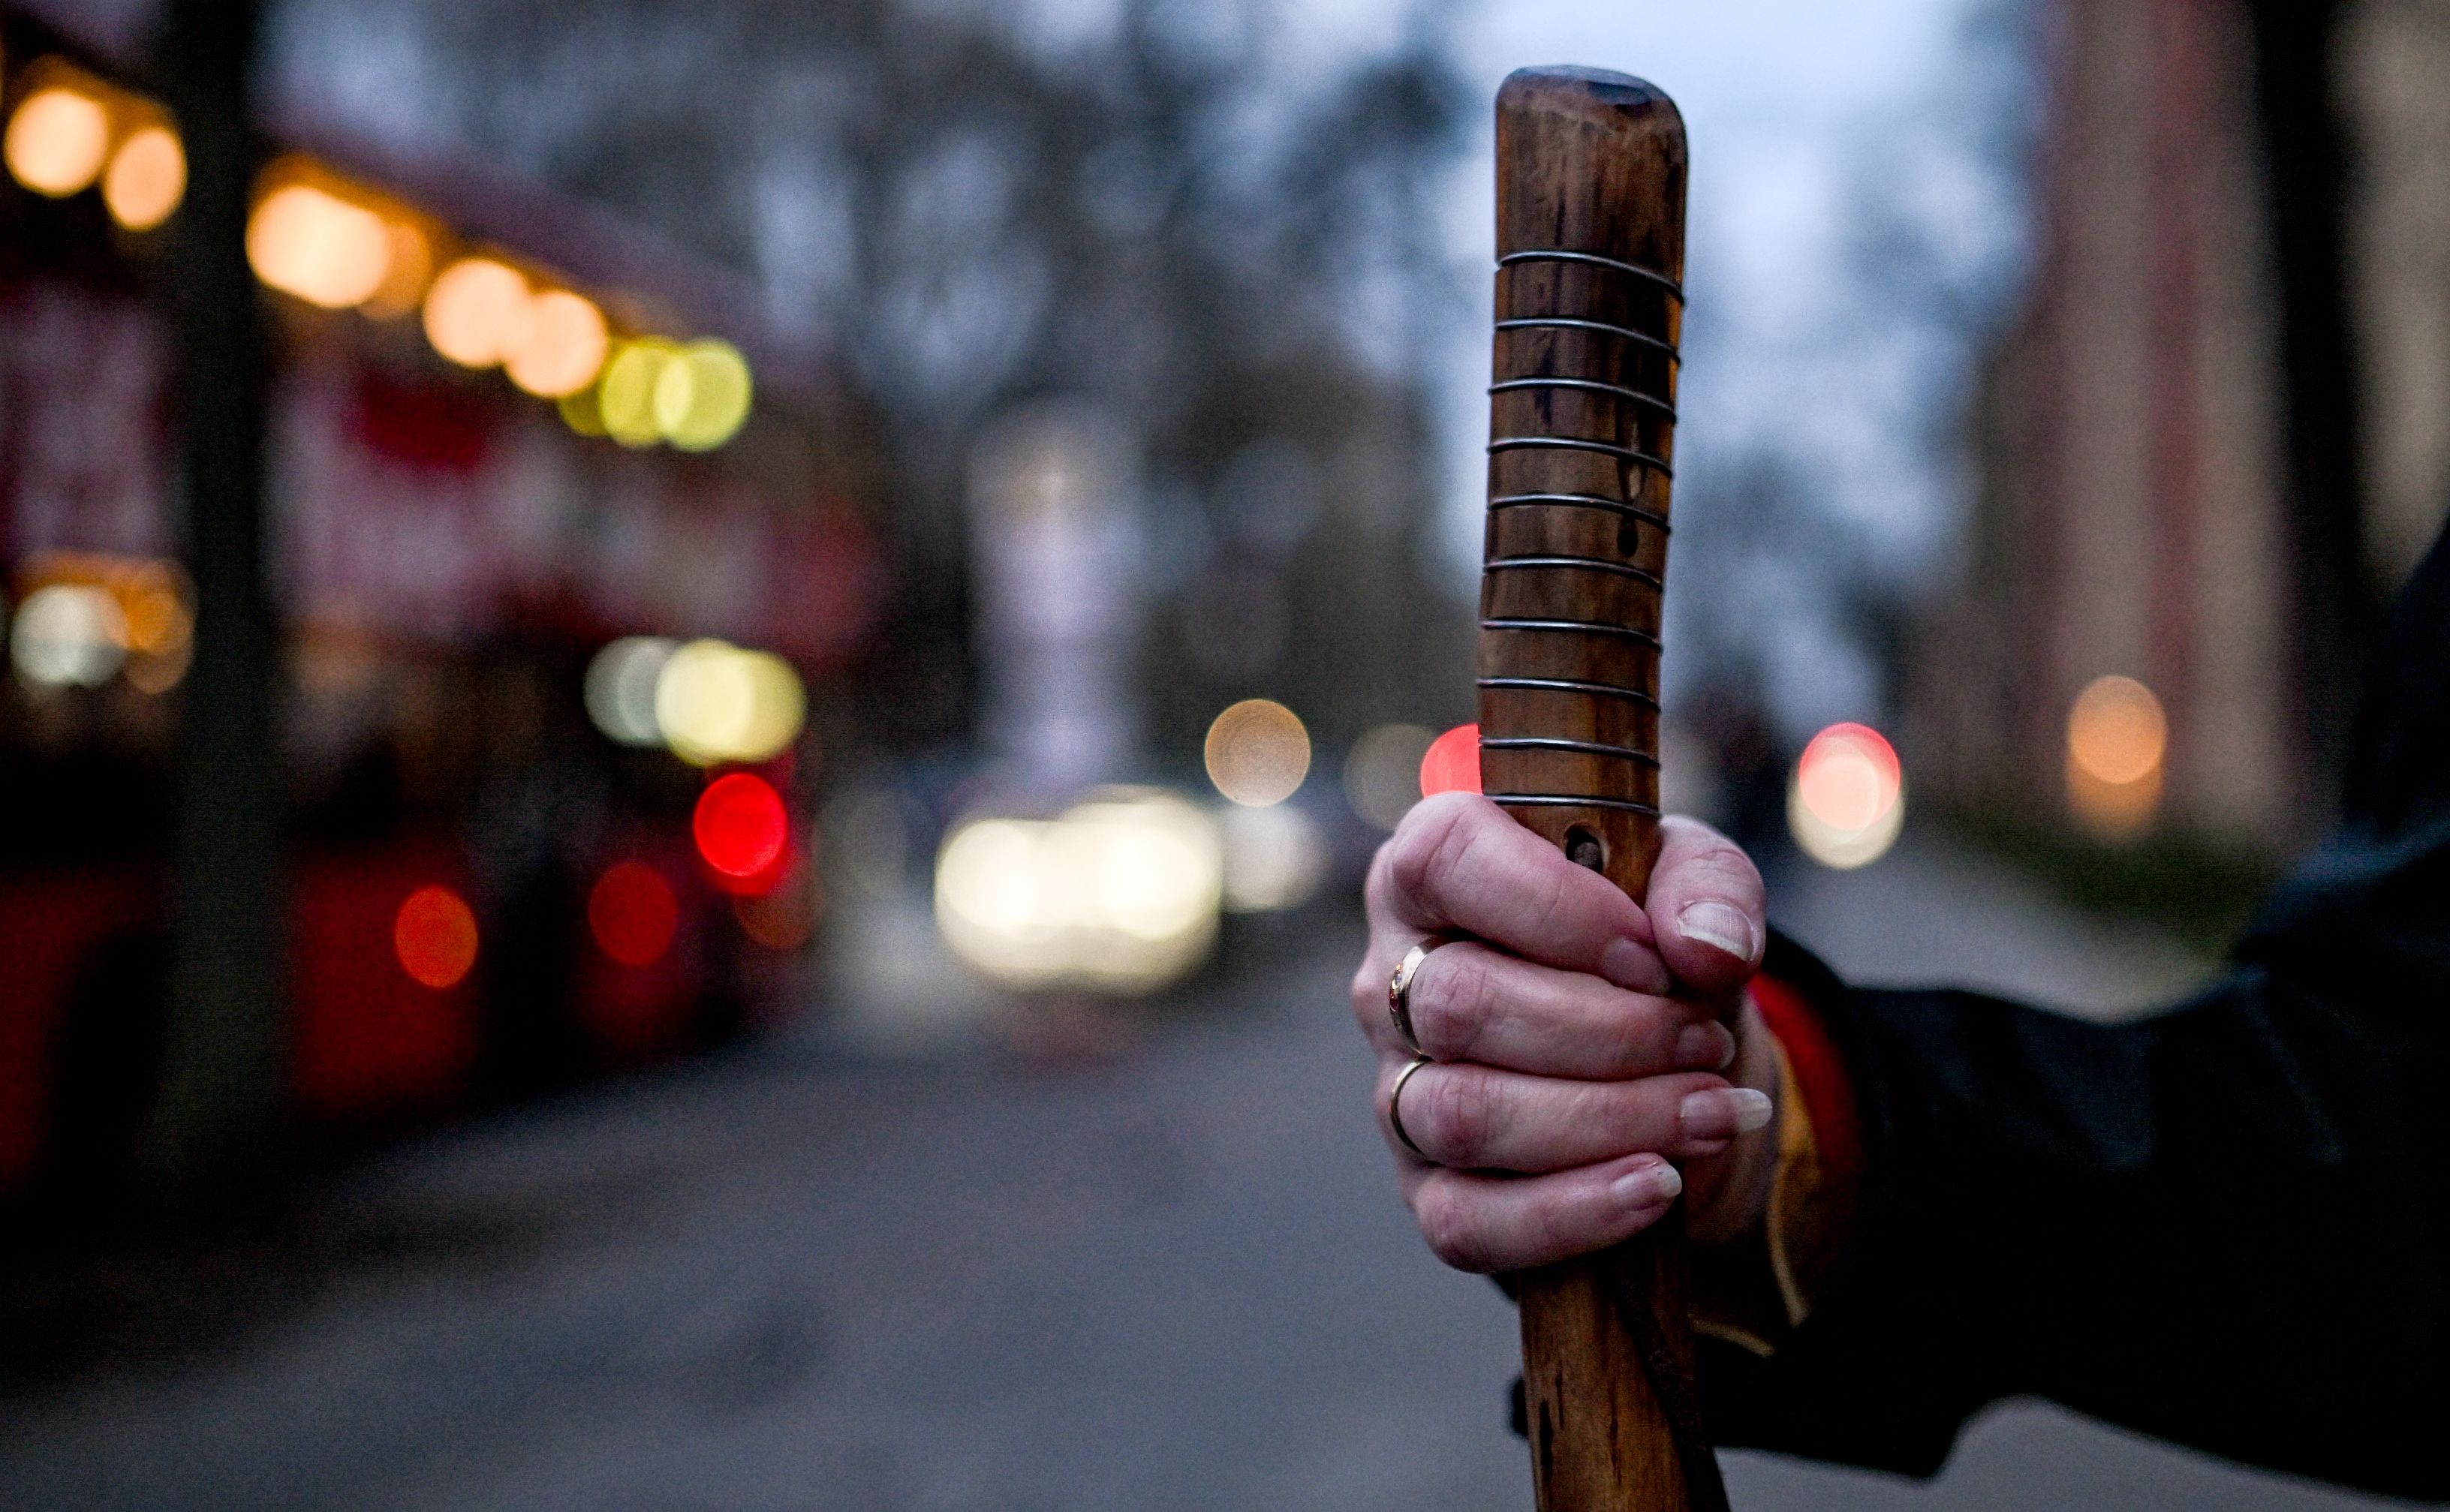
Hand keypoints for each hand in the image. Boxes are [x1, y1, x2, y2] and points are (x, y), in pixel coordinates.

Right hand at [1351, 794, 1780, 1273]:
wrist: (1666, 1064)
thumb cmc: (1654, 947)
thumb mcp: (1696, 887)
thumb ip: (1711, 890)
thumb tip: (1707, 950)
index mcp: (1434, 871)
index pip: (1445, 860)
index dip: (1552, 907)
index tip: (1652, 956)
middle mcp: (1394, 978)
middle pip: (1460, 1003)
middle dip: (1610, 1033)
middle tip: (1705, 1042)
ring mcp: (1399, 1089)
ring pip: (1465, 1114)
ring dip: (1609, 1119)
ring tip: (1710, 1111)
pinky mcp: (1429, 1190)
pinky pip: (1469, 1223)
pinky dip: (1575, 1212)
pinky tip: (1659, 1187)